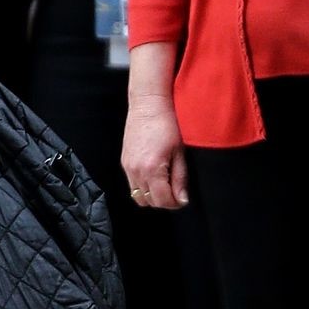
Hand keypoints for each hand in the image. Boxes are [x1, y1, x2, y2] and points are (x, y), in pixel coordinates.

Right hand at [121, 94, 188, 211]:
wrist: (148, 105)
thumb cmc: (167, 123)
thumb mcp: (179, 152)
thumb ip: (180, 178)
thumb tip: (182, 199)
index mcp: (152, 170)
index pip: (163, 200)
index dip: (175, 203)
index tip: (183, 199)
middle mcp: (136, 171)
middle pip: (149, 202)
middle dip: (164, 201)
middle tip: (176, 193)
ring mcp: (127, 167)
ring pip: (138, 196)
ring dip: (152, 196)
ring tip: (165, 185)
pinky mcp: (124, 162)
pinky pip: (132, 184)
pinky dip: (143, 186)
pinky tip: (154, 175)